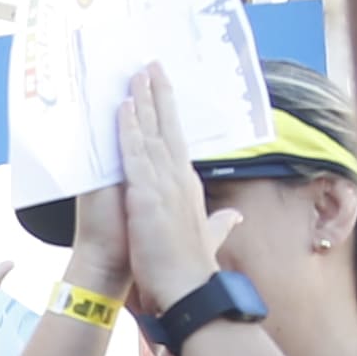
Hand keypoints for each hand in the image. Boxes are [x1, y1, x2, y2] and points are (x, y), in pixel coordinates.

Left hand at [105, 63, 238, 320]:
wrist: (187, 290)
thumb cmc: (190, 268)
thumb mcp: (206, 237)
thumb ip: (219, 223)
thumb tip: (234, 216)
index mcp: (188, 186)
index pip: (177, 140)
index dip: (169, 112)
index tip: (162, 87)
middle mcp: (178, 178)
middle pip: (166, 127)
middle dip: (157, 94)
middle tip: (149, 65)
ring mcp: (163, 184)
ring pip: (150, 133)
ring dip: (142, 102)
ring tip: (135, 75)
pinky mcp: (146, 195)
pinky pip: (134, 154)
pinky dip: (129, 129)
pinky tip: (123, 107)